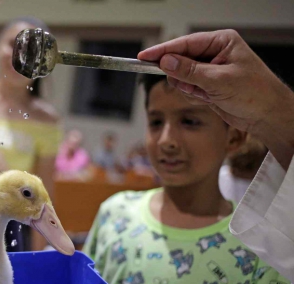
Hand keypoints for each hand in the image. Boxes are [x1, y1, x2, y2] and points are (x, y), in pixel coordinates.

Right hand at [138, 30, 293, 134]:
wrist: (266, 116)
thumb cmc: (254, 93)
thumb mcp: (219, 80)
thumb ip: (190, 71)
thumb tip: (166, 62)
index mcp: (221, 42)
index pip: (185, 44)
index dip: (163, 51)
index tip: (144, 57)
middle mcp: (214, 53)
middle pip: (180, 59)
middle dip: (180, 75)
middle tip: (190, 85)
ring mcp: (210, 69)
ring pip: (181, 76)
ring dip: (188, 87)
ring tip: (205, 94)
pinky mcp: (207, 84)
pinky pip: (187, 87)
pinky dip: (193, 95)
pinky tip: (208, 98)